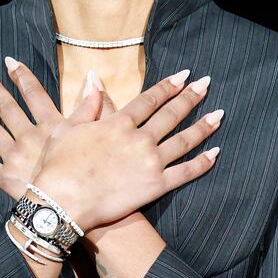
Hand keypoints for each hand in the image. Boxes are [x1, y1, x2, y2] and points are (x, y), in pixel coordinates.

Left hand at [0, 58, 99, 199]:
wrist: (73, 206)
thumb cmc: (89, 173)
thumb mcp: (95, 136)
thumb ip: (94, 106)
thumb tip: (93, 77)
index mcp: (51, 126)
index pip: (34, 94)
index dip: (21, 76)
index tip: (9, 61)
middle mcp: (28, 136)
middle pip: (7, 107)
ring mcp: (14, 156)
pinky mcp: (4, 177)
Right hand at [30, 70, 222, 230]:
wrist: (61, 202)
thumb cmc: (57, 166)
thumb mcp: (66, 129)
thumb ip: (87, 106)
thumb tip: (94, 82)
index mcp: (118, 123)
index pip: (149, 100)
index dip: (168, 86)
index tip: (184, 75)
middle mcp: (138, 139)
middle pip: (171, 114)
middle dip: (190, 97)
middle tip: (207, 84)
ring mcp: (149, 162)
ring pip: (183, 140)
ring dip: (203, 126)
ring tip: (219, 114)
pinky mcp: (155, 186)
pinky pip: (184, 173)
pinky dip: (202, 163)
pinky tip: (216, 153)